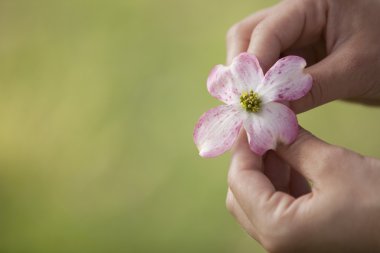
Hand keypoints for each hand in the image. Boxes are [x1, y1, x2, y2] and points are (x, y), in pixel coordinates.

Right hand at [226, 0, 379, 112]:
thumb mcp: (354, 70)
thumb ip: (309, 89)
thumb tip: (270, 112)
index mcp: (311, 4)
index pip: (266, 30)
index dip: (253, 65)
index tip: (250, 99)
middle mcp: (295, 14)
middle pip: (248, 35)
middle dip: (242, 70)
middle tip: (244, 103)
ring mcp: (293, 33)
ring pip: (253, 51)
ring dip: (249, 79)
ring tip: (253, 107)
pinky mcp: (295, 52)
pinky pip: (268, 66)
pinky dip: (263, 86)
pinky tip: (265, 104)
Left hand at [226, 129, 379, 252]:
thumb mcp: (333, 165)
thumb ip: (293, 144)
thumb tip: (270, 125)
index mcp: (278, 229)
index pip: (239, 180)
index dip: (243, 146)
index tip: (250, 121)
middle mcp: (277, 244)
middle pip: (241, 195)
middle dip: (252, 160)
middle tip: (265, 131)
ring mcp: (288, 245)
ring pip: (257, 202)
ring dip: (266, 170)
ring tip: (282, 143)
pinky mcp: (302, 240)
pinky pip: (277, 210)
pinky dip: (280, 184)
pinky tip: (296, 163)